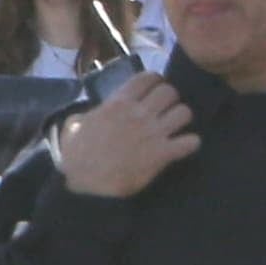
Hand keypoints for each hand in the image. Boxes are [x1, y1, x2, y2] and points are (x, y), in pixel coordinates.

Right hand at [56, 76, 200, 198]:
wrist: (87, 187)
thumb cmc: (77, 158)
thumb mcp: (74, 127)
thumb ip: (86, 115)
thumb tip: (88, 115)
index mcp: (118, 103)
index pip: (148, 77)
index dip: (155, 82)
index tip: (155, 90)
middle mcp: (139, 114)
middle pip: (170, 91)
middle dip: (170, 100)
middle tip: (165, 111)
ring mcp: (153, 133)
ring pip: (184, 112)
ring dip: (182, 119)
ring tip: (176, 127)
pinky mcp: (162, 154)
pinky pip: (190, 141)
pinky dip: (191, 143)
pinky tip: (184, 146)